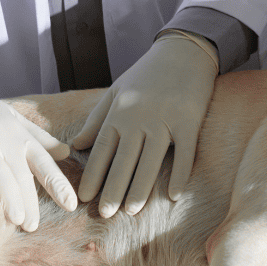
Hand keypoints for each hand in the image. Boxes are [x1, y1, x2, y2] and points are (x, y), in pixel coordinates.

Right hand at [0, 63, 77, 230]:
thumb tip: (68, 152)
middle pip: (21, 172)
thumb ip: (39, 137)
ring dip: (10, 197)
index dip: (58, 183)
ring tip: (18, 221)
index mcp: (17, 132)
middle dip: (30, 201)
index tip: (72, 205)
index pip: (43, 161)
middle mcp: (1, 136)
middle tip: (33, 226)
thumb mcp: (11, 118)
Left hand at [70, 32, 218, 217]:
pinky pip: (184, 153)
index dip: (92, 175)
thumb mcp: (116, 92)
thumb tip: (76, 146)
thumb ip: (96, 120)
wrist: (183, 51)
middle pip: (124, 161)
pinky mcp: (190, 121)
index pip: (102, 149)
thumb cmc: (146, 74)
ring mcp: (166, 119)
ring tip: (132, 210)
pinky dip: (179, 175)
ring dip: (141, 188)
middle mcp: (140, 117)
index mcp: (120, 111)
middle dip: (113, 189)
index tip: (84, 197)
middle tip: (105, 214)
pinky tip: (172, 195)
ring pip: (151, 161)